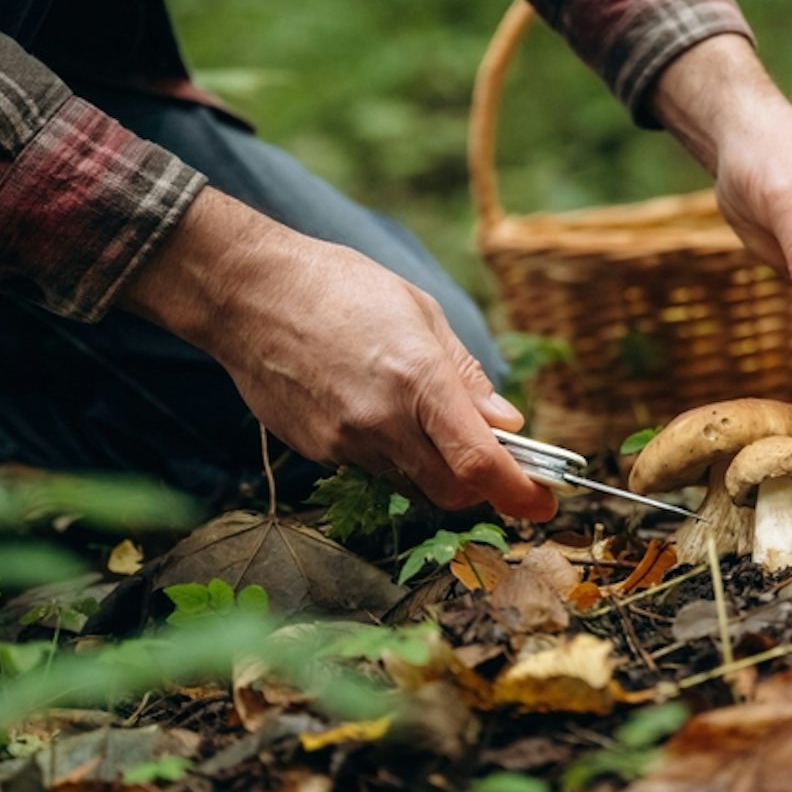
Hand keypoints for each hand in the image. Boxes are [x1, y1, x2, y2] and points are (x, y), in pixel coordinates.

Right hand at [121, 190, 556, 520]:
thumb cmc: (341, 288)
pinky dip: (392, 454)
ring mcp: (344, 441)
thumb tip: (507, 423)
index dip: (518, 493)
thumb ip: (465, 376)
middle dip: (482, 488)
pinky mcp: (316, 450)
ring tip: (424, 417)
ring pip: (411, 484)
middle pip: (451, 491)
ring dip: (435, 468)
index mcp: (419, 378)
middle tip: (496, 463)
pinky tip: (375, 408)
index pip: (479, 463)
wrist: (248, 294)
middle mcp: (382, 421)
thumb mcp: (421, 312)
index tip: (543, 503)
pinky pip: (371, 468)